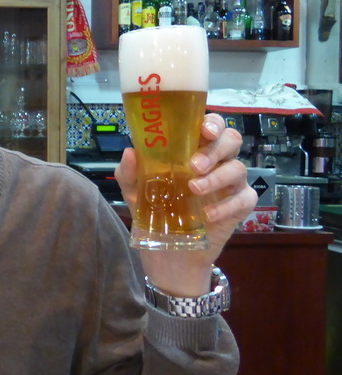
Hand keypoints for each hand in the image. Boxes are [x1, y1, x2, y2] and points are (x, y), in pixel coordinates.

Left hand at [114, 114, 257, 296]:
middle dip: (215, 149)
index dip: (212, 122)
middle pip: (231, 140)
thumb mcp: (134, 192)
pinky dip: (227, 205)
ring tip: (194, 189)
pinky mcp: (240, 206)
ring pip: (239, 168)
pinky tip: (207, 214)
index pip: (210, 126)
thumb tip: (130, 152)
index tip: (204, 130)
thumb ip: (129, 172)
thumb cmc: (154, 212)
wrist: (168, 252)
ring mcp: (230, 184)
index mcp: (192, 151)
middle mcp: (215, 162)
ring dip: (217, 177)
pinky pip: (244, 198)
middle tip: (194, 165)